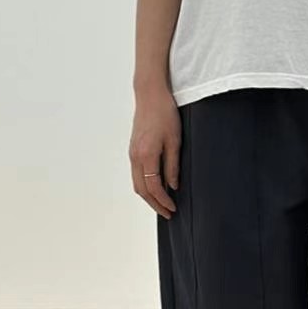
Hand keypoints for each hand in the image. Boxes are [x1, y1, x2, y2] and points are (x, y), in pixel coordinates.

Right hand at [129, 86, 179, 218]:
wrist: (150, 95)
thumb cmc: (165, 114)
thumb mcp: (175, 140)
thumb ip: (172, 165)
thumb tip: (173, 186)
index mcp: (146, 156)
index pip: (153, 187)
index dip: (163, 201)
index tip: (173, 209)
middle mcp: (135, 157)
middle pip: (141, 190)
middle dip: (154, 204)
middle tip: (168, 213)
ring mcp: (132, 153)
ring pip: (137, 183)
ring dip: (148, 197)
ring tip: (162, 203)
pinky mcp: (133, 149)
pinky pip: (136, 174)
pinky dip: (145, 185)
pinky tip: (156, 187)